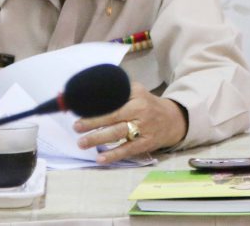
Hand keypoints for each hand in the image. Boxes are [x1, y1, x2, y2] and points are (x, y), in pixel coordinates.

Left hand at [73, 83, 187, 163]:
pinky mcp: (146, 142)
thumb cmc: (147, 105)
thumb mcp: (136, 92)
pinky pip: (127, 149)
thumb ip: (118, 91)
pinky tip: (100, 158)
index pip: (113, 98)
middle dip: (93, 121)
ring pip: (118, 132)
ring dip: (98, 138)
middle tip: (76, 126)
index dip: (96, 104)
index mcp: (136, 93)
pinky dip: (113, 155)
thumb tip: (89, 91)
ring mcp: (144, 127)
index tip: (80, 108)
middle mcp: (140, 109)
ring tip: (82, 142)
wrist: (172, 119)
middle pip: (114, 115)